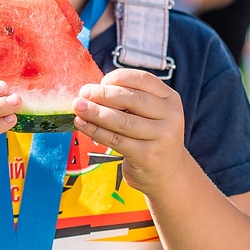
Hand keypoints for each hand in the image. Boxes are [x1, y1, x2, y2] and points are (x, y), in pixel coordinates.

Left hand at [71, 68, 186, 197]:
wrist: (167, 172)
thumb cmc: (149, 136)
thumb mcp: (148, 114)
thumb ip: (127, 100)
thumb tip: (92, 91)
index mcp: (170, 98)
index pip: (143, 80)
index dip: (120, 77)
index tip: (101, 81)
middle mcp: (171, 116)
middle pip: (132, 99)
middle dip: (103, 94)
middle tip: (82, 93)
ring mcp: (162, 137)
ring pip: (122, 121)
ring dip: (96, 112)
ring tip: (78, 107)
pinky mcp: (148, 156)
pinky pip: (116, 140)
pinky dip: (96, 131)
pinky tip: (82, 124)